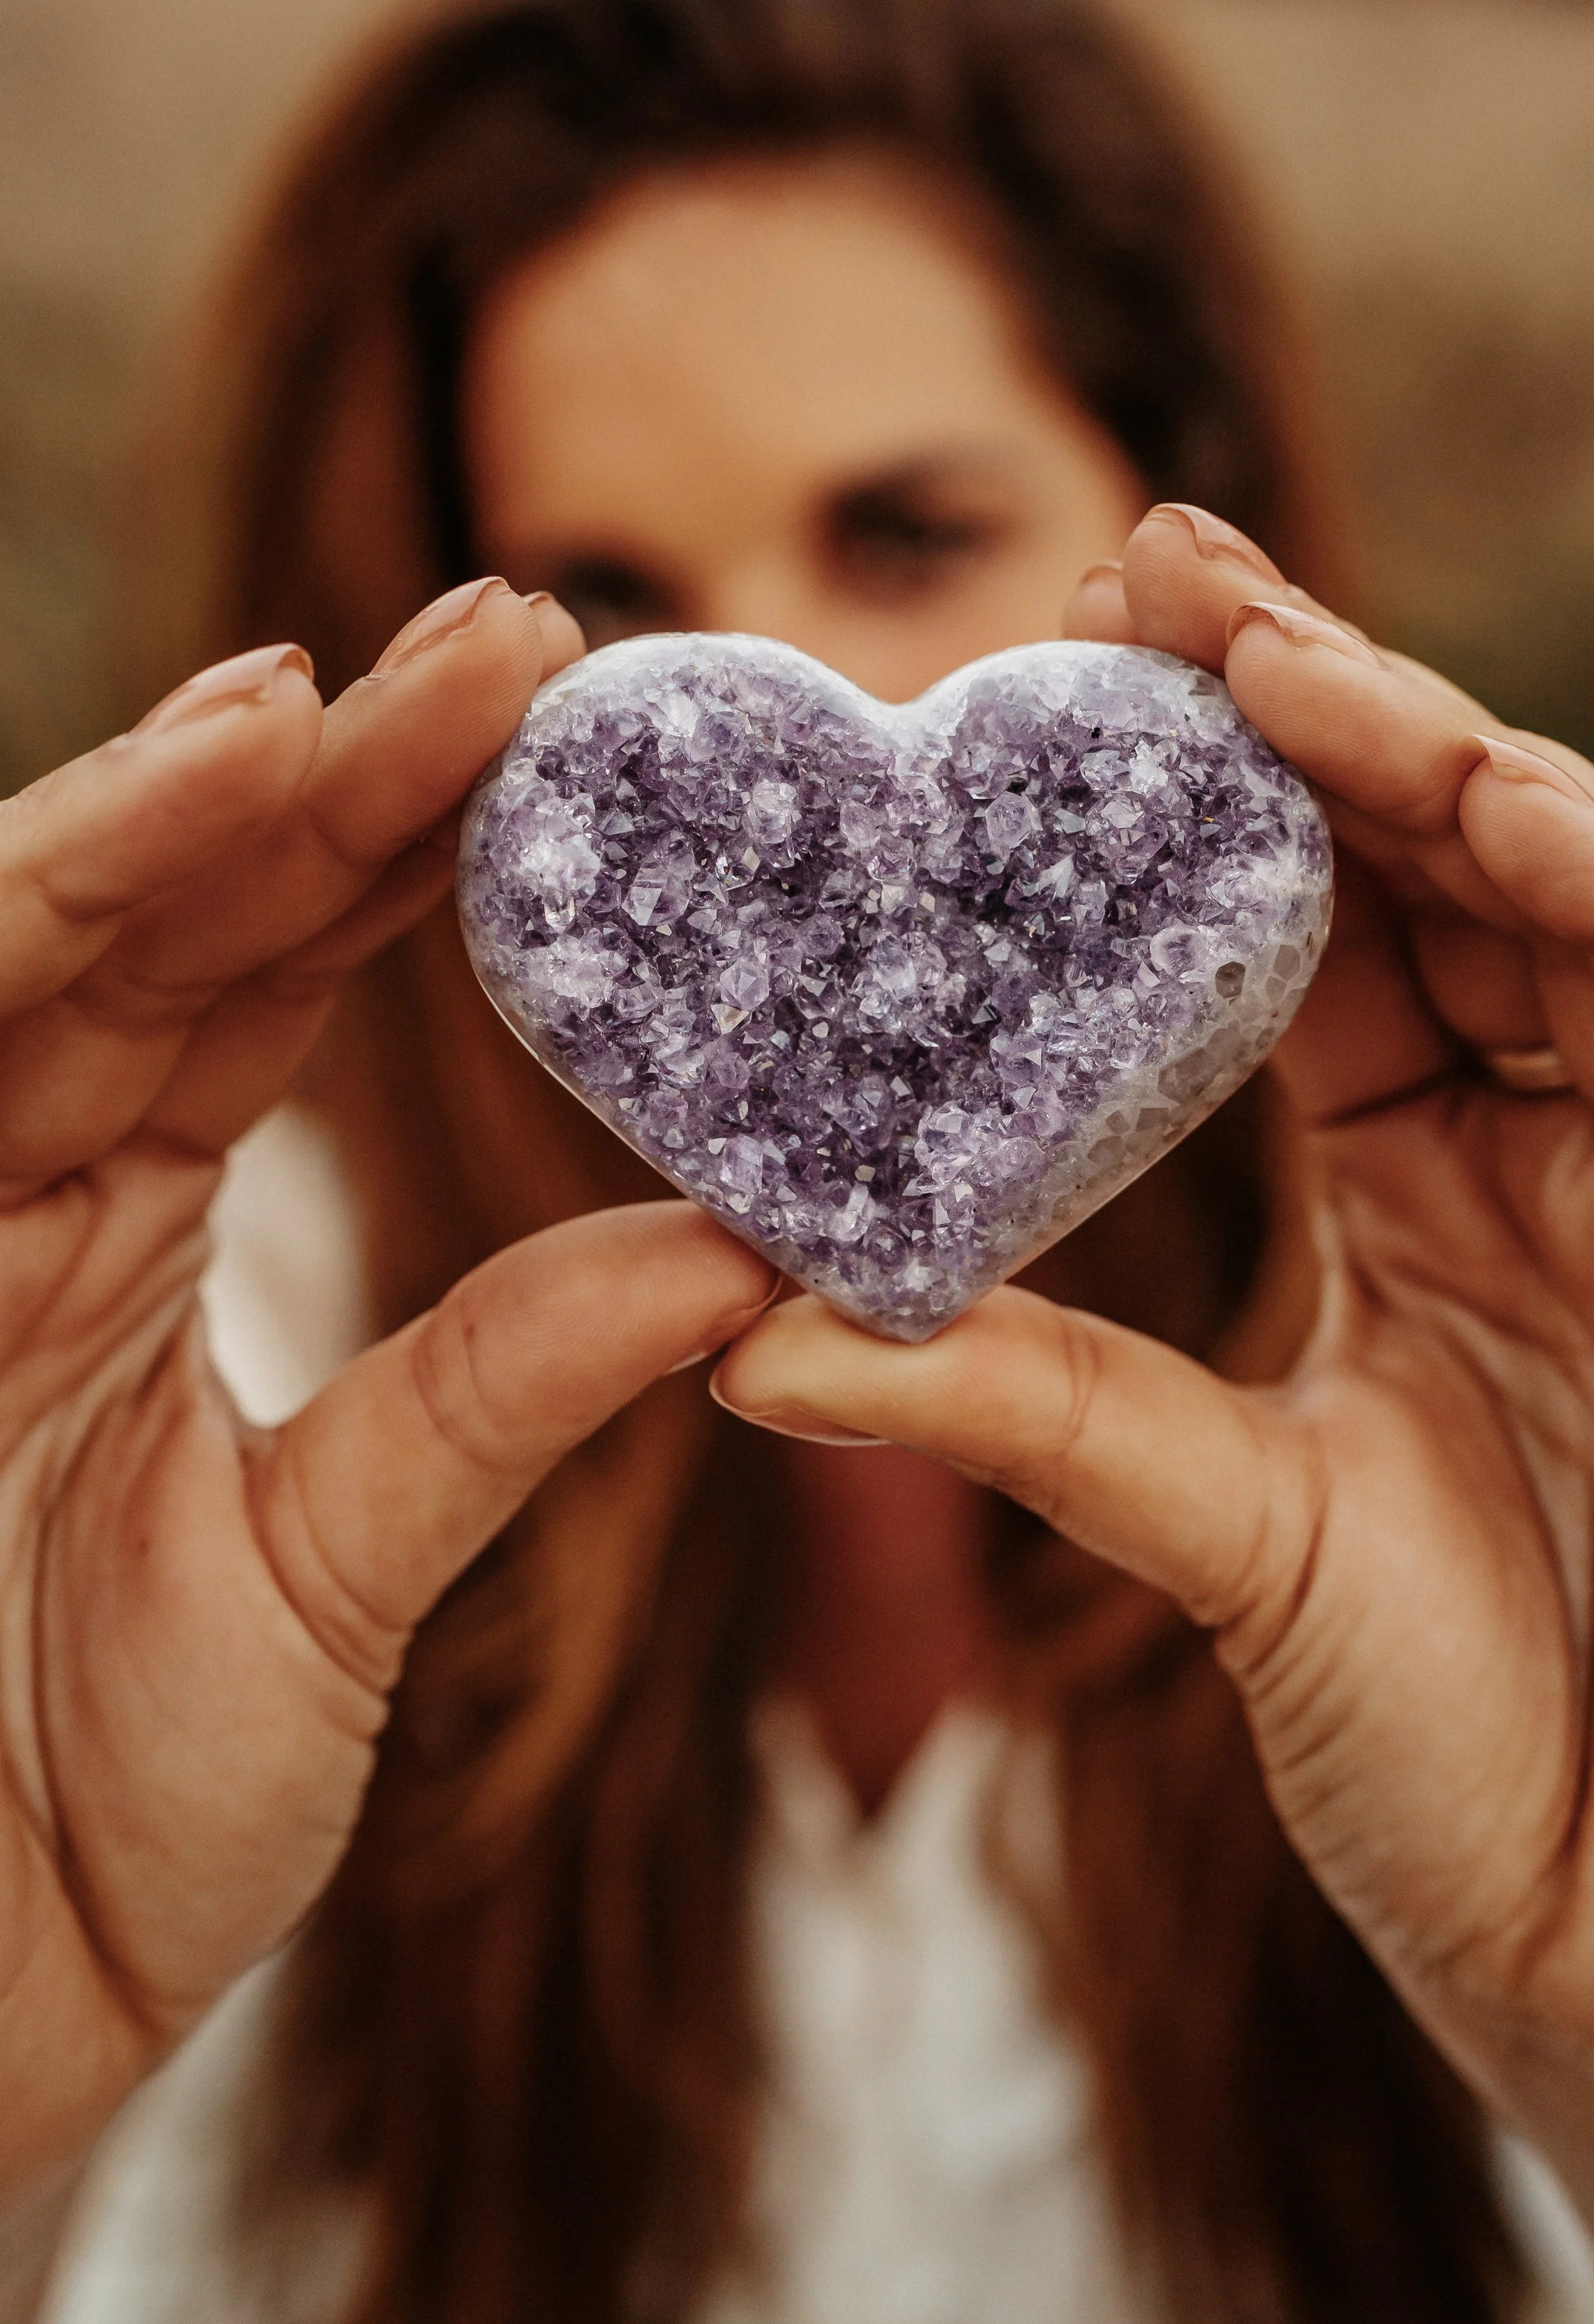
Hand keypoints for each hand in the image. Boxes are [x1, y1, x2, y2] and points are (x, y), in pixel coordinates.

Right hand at [0, 582, 773, 2198]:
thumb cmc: (96, 1816)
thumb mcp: (338, 1572)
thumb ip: (497, 1391)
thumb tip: (741, 1254)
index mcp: (125, 1230)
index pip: (270, 984)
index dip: (407, 853)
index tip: (570, 740)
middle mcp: (16, 1190)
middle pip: (171, 926)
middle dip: (328, 779)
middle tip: (525, 641)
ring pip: (38, 947)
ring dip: (187, 802)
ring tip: (353, 688)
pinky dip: (49, 902)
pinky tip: (191, 788)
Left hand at [713, 504, 1593, 2212]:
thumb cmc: (1463, 1751)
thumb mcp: (1212, 1529)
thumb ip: (1015, 1404)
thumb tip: (736, 1328)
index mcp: (1422, 1191)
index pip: (1307, 938)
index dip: (1197, 799)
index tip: (1055, 662)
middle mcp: (1538, 1147)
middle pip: (1423, 868)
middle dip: (1303, 711)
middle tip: (1145, 572)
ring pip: (1557, 893)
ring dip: (1427, 759)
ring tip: (1266, 656)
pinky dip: (1587, 882)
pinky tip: (1470, 803)